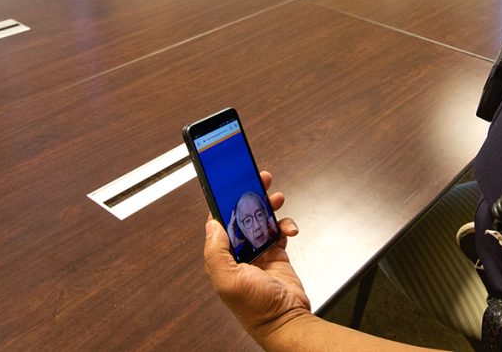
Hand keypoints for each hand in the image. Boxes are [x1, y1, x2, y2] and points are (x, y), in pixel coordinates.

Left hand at [203, 171, 307, 339]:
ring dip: (270, 207)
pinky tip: (290, 229)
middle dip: (251, 196)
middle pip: (243, 215)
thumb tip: (211, 225)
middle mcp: (239, 253)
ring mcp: (259, 253)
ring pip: (262, 219)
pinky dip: (286, 225)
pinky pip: (280, 231)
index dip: (225, 200)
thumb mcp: (229, 280)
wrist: (286, 321)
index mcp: (222, 257)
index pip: (220, 221)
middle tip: (260, 180)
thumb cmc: (256, 309)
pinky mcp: (277, 255)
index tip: (232, 181)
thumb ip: (216, 252)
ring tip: (278, 198)